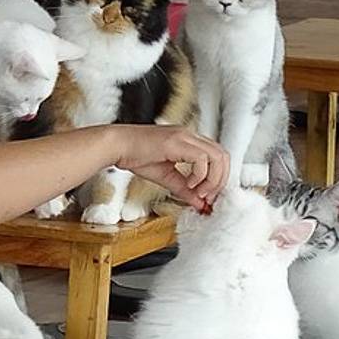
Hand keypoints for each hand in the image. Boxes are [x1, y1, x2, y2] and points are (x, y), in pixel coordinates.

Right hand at [110, 125, 228, 212]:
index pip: (217, 157)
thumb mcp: (164, 176)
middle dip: (220, 180)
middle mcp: (190, 136)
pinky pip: (201, 158)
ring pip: (217, 156)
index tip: (209, 196)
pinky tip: (188, 184)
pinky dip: (200, 174)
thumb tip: (199, 203)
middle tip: (207, 197)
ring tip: (198, 192)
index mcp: (188, 141)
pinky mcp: (177, 141)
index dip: (219, 178)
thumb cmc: (133, 156)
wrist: (115, 146)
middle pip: (223, 156)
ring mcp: (185, 136)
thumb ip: (183, 188)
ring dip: (212, 179)